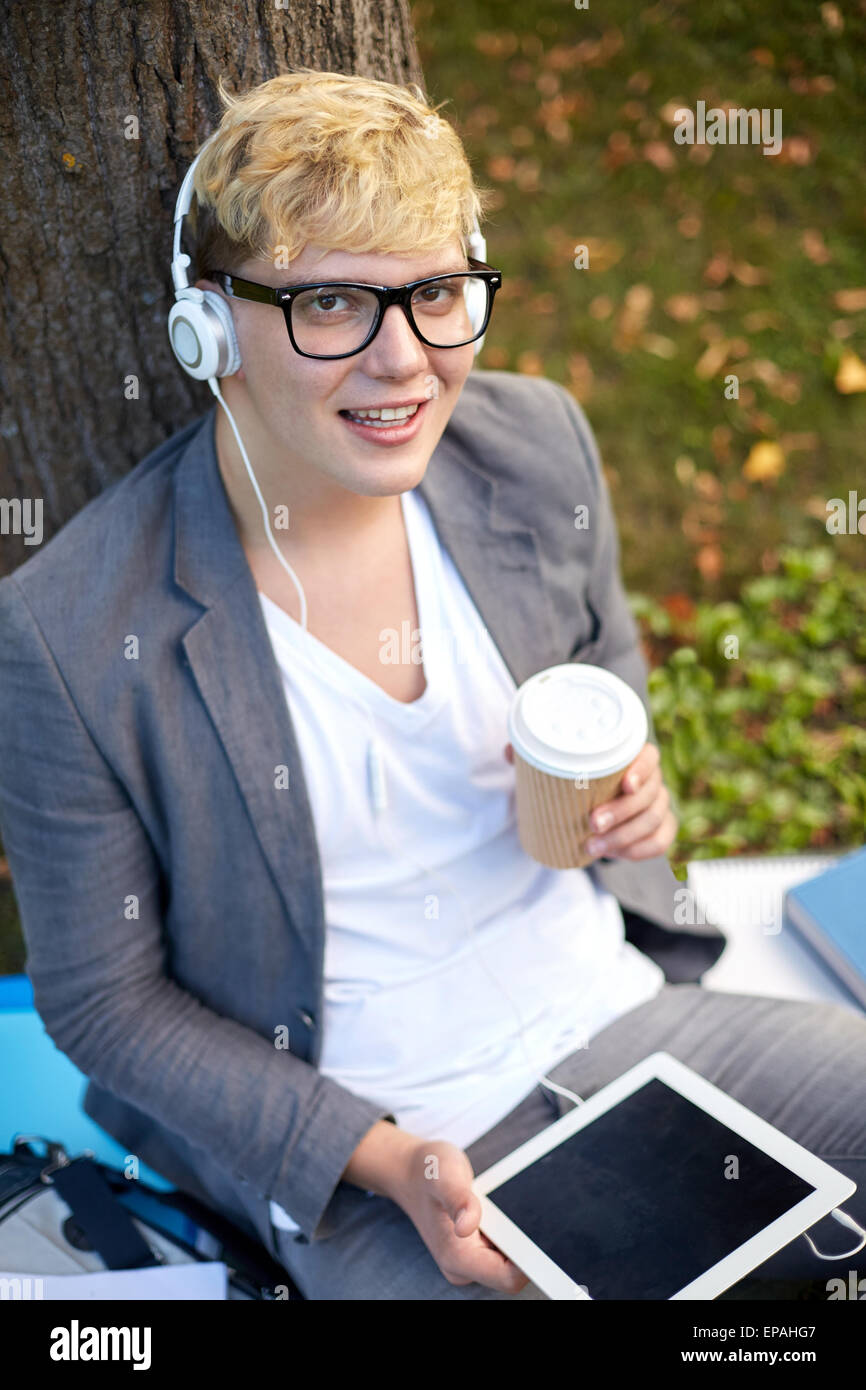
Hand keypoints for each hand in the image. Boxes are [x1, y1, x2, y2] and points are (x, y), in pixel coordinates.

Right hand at [389, 1137, 529, 1293]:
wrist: (409, 1171)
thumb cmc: (427, 1170)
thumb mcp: (443, 1174)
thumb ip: (458, 1199)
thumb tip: (467, 1225)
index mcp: (456, 1258)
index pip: (509, 1278)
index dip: (529, 1260)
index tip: (538, 1232)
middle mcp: (463, 1267)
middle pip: (514, 1272)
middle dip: (523, 1244)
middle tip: (519, 1209)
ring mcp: (468, 1262)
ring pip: (511, 1261)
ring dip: (515, 1236)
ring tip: (503, 1206)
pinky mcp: (474, 1252)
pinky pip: (504, 1250)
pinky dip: (508, 1231)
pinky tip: (499, 1209)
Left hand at [504, 740, 676, 861]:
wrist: (593, 803)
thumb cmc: (576, 779)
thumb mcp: (555, 766)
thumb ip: (535, 756)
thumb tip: (508, 752)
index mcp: (632, 757)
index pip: (650, 757)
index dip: (643, 770)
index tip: (624, 785)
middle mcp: (651, 780)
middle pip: (650, 794)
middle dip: (622, 812)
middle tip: (592, 824)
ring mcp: (658, 806)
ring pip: (654, 821)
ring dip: (625, 837)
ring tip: (593, 848)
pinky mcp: (659, 829)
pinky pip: (660, 842)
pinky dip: (639, 851)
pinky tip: (616, 854)